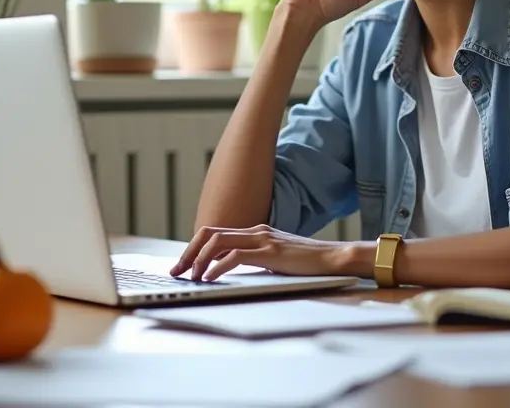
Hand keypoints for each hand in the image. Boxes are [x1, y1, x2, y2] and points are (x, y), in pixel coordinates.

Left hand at [169, 224, 359, 281]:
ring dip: (200, 260)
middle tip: (177, 271)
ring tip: (192, 277)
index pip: (214, 233)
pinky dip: (218, 267)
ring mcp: (262, 239)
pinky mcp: (269, 251)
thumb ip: (255, 260)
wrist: (332, 258)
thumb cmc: (307, 263)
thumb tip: (231, 271)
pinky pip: (234, 256)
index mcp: (255, 232)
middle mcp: (255, 231)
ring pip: (217, 241)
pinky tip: (211, 278)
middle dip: (188, 252)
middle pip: (208, 233)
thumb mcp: (275, 260)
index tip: (183, 266)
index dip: (194, 248)